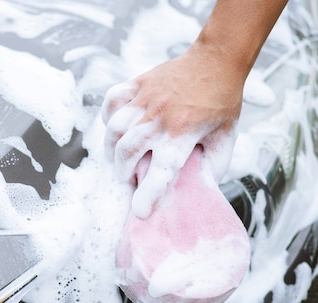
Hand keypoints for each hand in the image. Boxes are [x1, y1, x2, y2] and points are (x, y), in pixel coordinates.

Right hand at [101, 42, 243, 217]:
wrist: (217, 60)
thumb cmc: (222, 103)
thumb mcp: (225, 139)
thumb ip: (211, 166)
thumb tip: (196, 191)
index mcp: (184, 132)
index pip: (161, 170)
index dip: (148, 194)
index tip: (140, 211)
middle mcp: (161, 116)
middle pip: (127, 152)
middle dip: (124, 173)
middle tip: (130, 180)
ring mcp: (146, 98)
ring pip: (114, 129)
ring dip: (113, 149)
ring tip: (120, 158)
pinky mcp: (138, 84)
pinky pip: (112, 102)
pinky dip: (108, 117)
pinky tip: (116, 128)